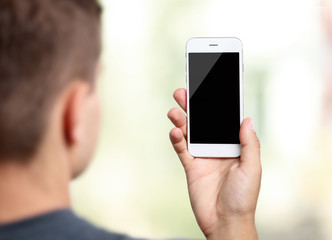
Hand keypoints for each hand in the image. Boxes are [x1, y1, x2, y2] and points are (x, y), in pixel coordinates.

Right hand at [168, 88, 261, 239]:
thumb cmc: (244, 197)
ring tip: (174, 110)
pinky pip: (181, 149)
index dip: (216, 105)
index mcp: (233, 146)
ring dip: (181, 120)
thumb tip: (247, 119)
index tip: (208, 88)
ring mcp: (202, 156)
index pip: (223, 121)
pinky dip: (177, 139)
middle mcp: (217, 148)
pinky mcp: (190, 166)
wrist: (225, 221)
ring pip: (189, 133)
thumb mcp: (252, 168)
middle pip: (203, 123)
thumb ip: (249, 143)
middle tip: (183, 93)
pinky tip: (175, 131)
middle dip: (193, 107)